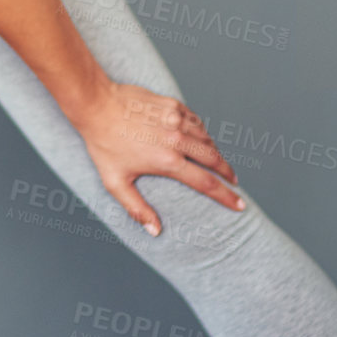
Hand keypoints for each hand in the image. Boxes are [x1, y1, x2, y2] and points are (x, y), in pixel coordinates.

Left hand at [74, 81, 243, 235]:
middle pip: (214, 159)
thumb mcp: (115, 182)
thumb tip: (155, 231)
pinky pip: (196, 120)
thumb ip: (137, 208)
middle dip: (228, 173)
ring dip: (215, 152)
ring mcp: (177, 120)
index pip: (206, 183)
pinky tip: (201, 138)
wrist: (97, 105)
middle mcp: (178, 140)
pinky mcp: (173, 105)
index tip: (240, 204)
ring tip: (217, 162)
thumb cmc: (104, 145)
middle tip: (234, 182)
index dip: (226, 196)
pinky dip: (202, 132)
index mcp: (168, 162)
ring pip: (207, 138)